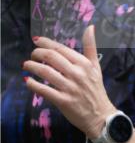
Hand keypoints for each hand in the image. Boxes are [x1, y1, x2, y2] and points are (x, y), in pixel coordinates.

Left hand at [23, 25, 116, 140]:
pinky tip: (28, 80)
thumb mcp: (96, 67)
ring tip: (26, 65)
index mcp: (85, 64)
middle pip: (51, 57)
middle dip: (37, 53)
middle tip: (32, 55)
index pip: (61, 48)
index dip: (46, 42)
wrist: (100, 115)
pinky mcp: (63, 101)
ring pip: (45, 71)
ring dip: (31, 66)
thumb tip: (90, 27)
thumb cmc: (96, 90)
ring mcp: (70, 88)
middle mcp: (77, 74)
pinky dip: (32, 83)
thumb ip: (91, 47)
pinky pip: (43, 89)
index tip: (36, 40)